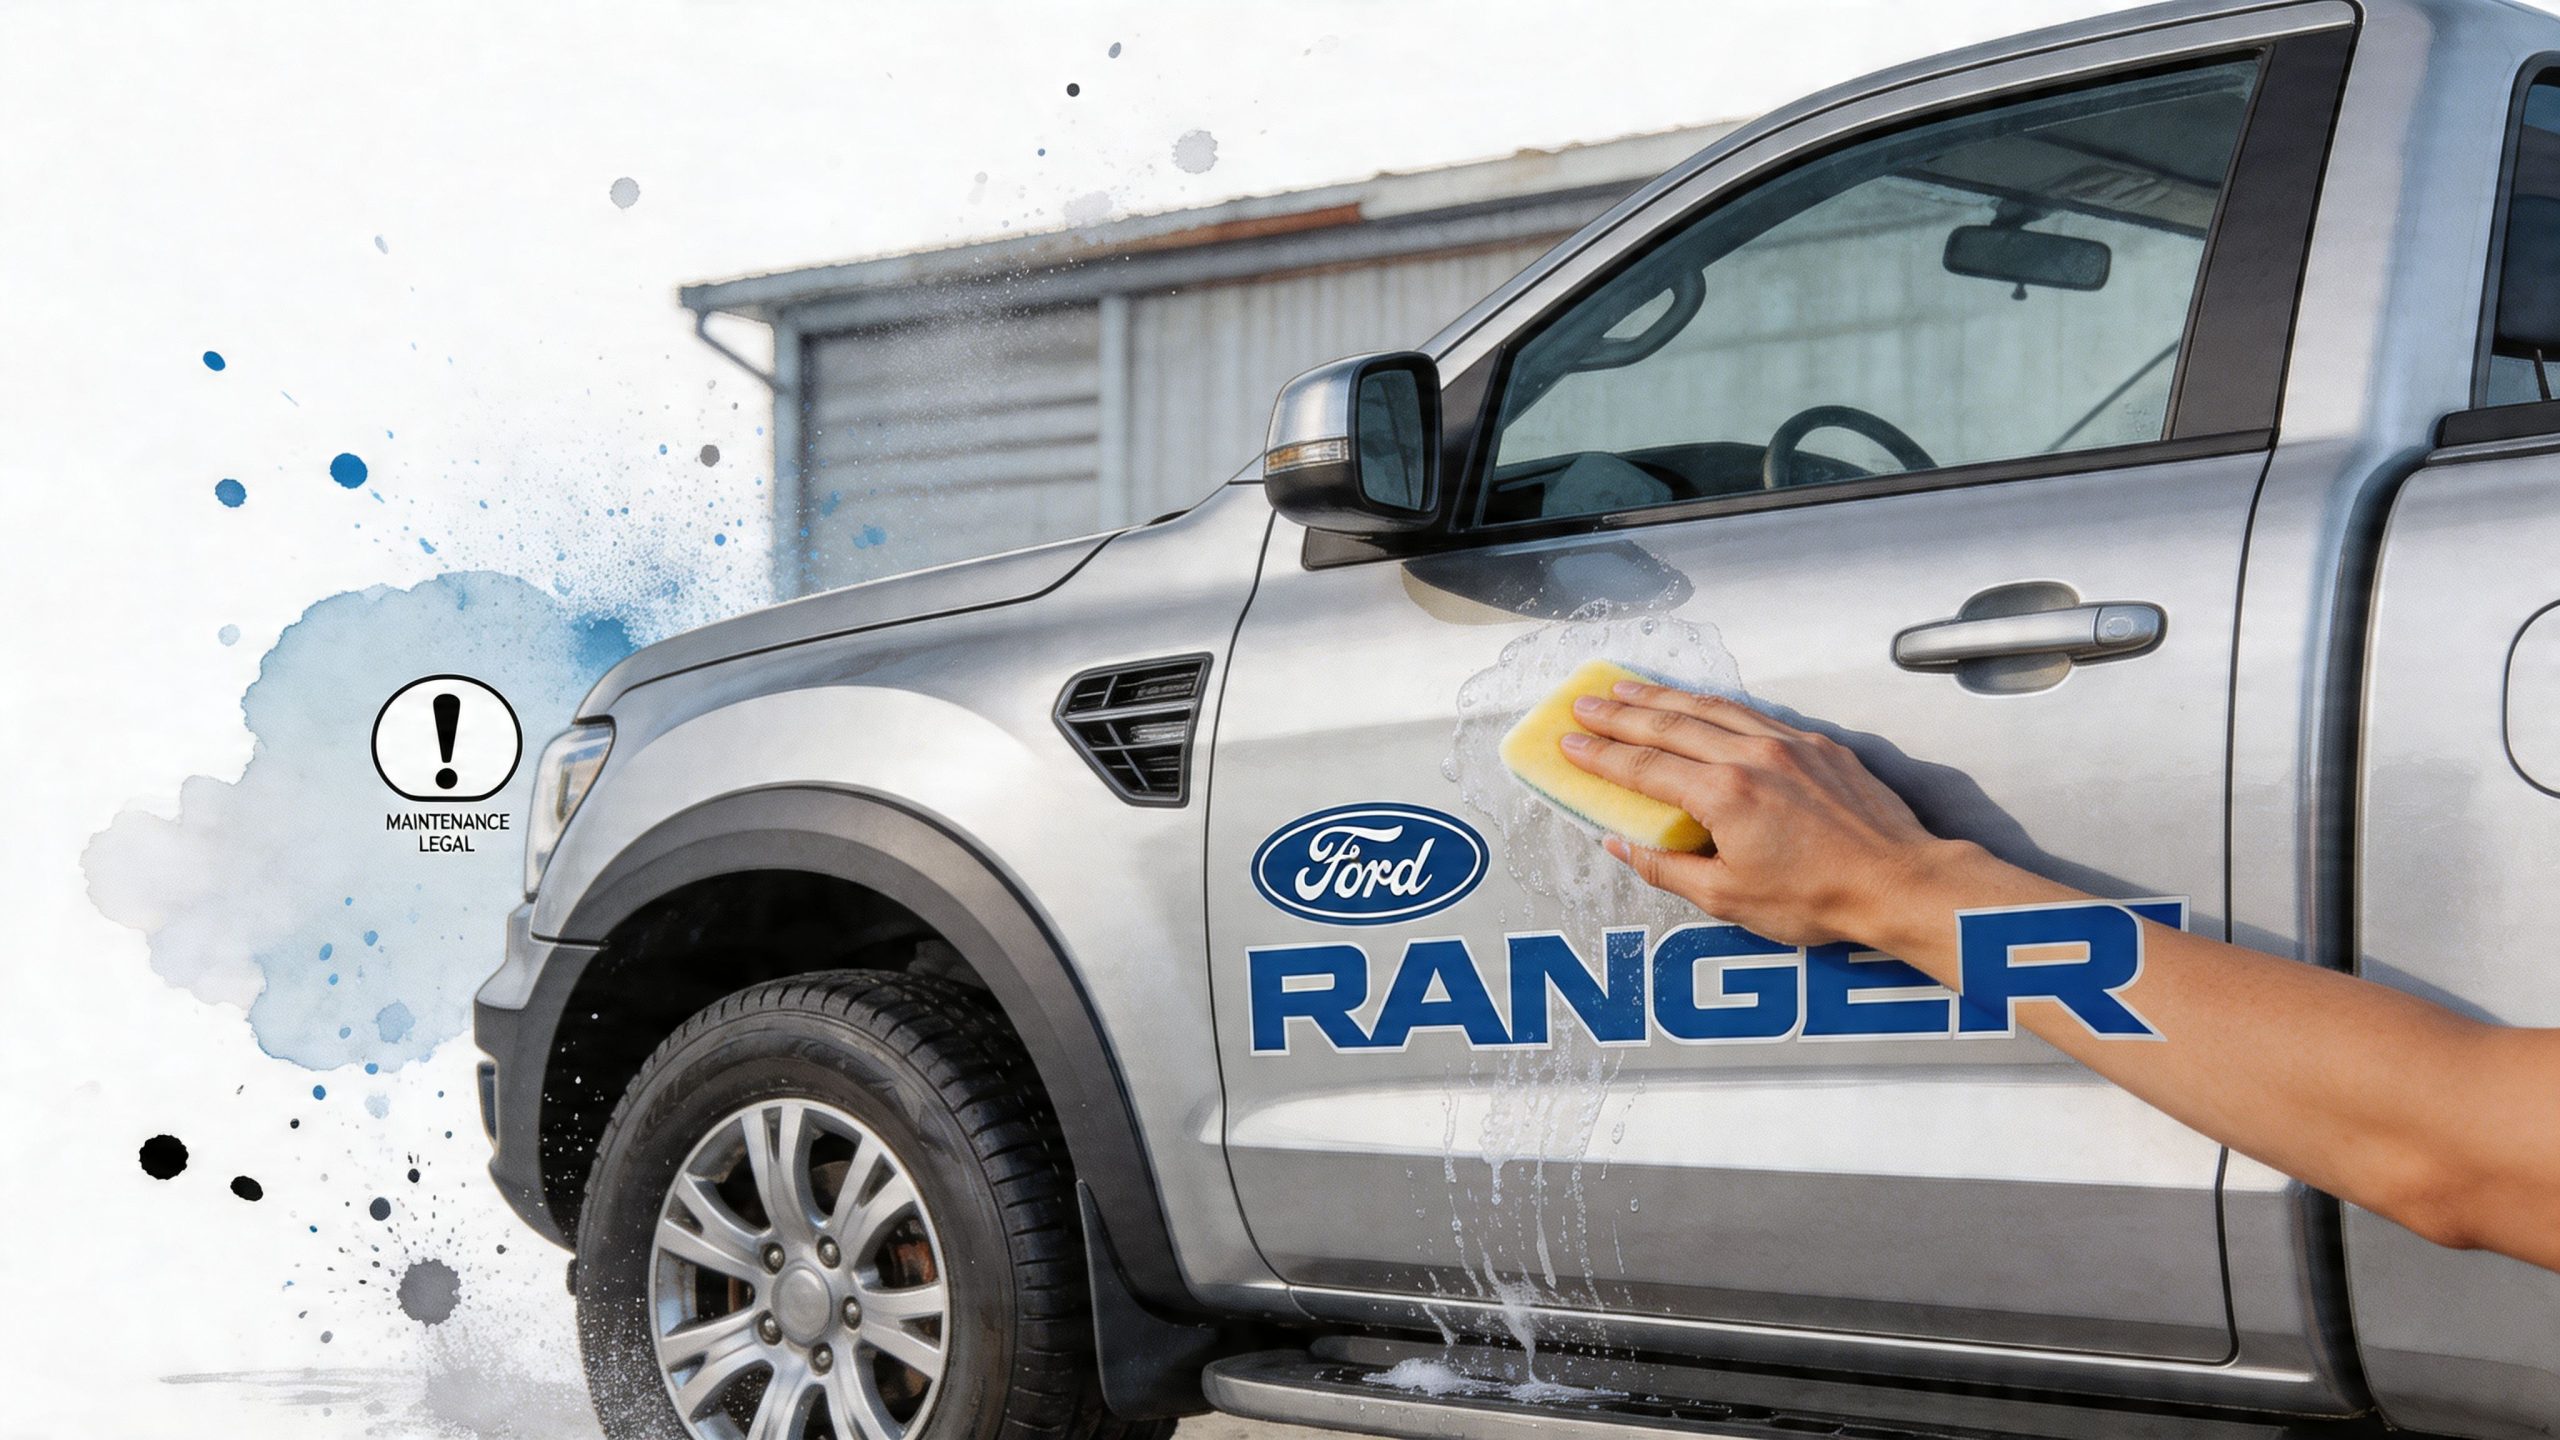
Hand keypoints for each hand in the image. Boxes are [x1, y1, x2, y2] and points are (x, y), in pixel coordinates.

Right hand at [1559, 681, 1963, 946]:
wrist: (1899, 882)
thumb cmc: (1818, 899)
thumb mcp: (1728, 899)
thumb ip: (1667, 868)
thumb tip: (1621, 844)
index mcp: (1723, 795)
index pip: (1644, 768)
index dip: (1601, 756)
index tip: (1569, 744)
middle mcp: (1751, 756)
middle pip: (1670, 724)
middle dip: (1620, 714)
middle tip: (1584, 704)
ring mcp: (1788, 744)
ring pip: (1712, 708)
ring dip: (1664, 696)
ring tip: (1628, 687)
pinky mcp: (1819, 745)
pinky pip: (1754, 714)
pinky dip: (1716, 705)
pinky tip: (1701, 703)